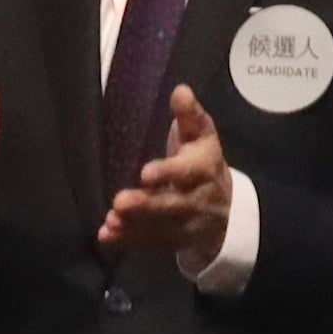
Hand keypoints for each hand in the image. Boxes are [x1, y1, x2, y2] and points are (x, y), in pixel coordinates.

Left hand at [100, 82, 235, 276]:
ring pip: (164, 228)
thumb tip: (180, 90)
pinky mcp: (176, 239)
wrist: (226, 205)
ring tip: (111, 221)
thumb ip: (189, 115)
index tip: (145, 172)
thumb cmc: (202, 160)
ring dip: (136, 226)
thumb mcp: (200, 135)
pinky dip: (130, 241)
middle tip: (119, 202)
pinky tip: (106, 236)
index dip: (169, 172)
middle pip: (175, 204)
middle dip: (148, 205)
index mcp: (205, 167)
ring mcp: (189, 222)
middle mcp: (199, 197)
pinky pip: (154, 243)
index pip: (190, 170)